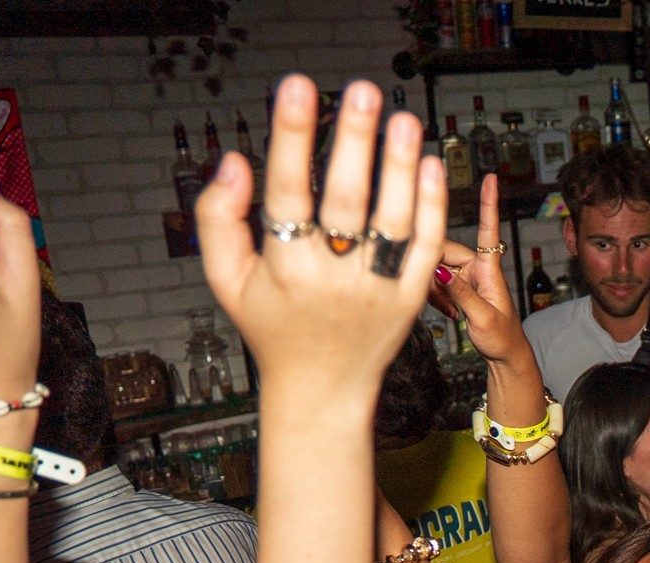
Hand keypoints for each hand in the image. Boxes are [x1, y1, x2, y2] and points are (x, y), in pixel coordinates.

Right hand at [196, 75, 444, 403]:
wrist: (322, 388)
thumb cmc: (272, 325)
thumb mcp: (226, 279)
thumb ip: (218, 219)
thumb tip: (234, 161)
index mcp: (284, 267)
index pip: (286, 191)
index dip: (292, 137)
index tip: (297, 88)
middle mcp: (333, 277)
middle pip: (347, 200)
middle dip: (355, 142)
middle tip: (364, 91)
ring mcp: (377, 289)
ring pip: (394, 221)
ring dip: (400, 168)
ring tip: (404, 119)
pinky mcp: (411, 299)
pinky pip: (426, 249)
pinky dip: (432, 208)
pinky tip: (430, 166)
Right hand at [431, 176, 530, 366]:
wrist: (505, 356)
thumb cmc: (502, 338)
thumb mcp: (484, 318)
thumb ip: (462, 294)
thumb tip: (439, 269)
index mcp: (488, 269)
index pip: (487, 231)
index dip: (488, 204)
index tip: (492, 179)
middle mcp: (476, 266)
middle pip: (442, 250)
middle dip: (434, 273)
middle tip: (446, 304)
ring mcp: (465, 275)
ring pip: (434, 267)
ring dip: (434, 289)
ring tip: (451, 312)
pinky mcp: (456, 286)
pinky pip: (434, 281)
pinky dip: (434, 295)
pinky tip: (447, 312)